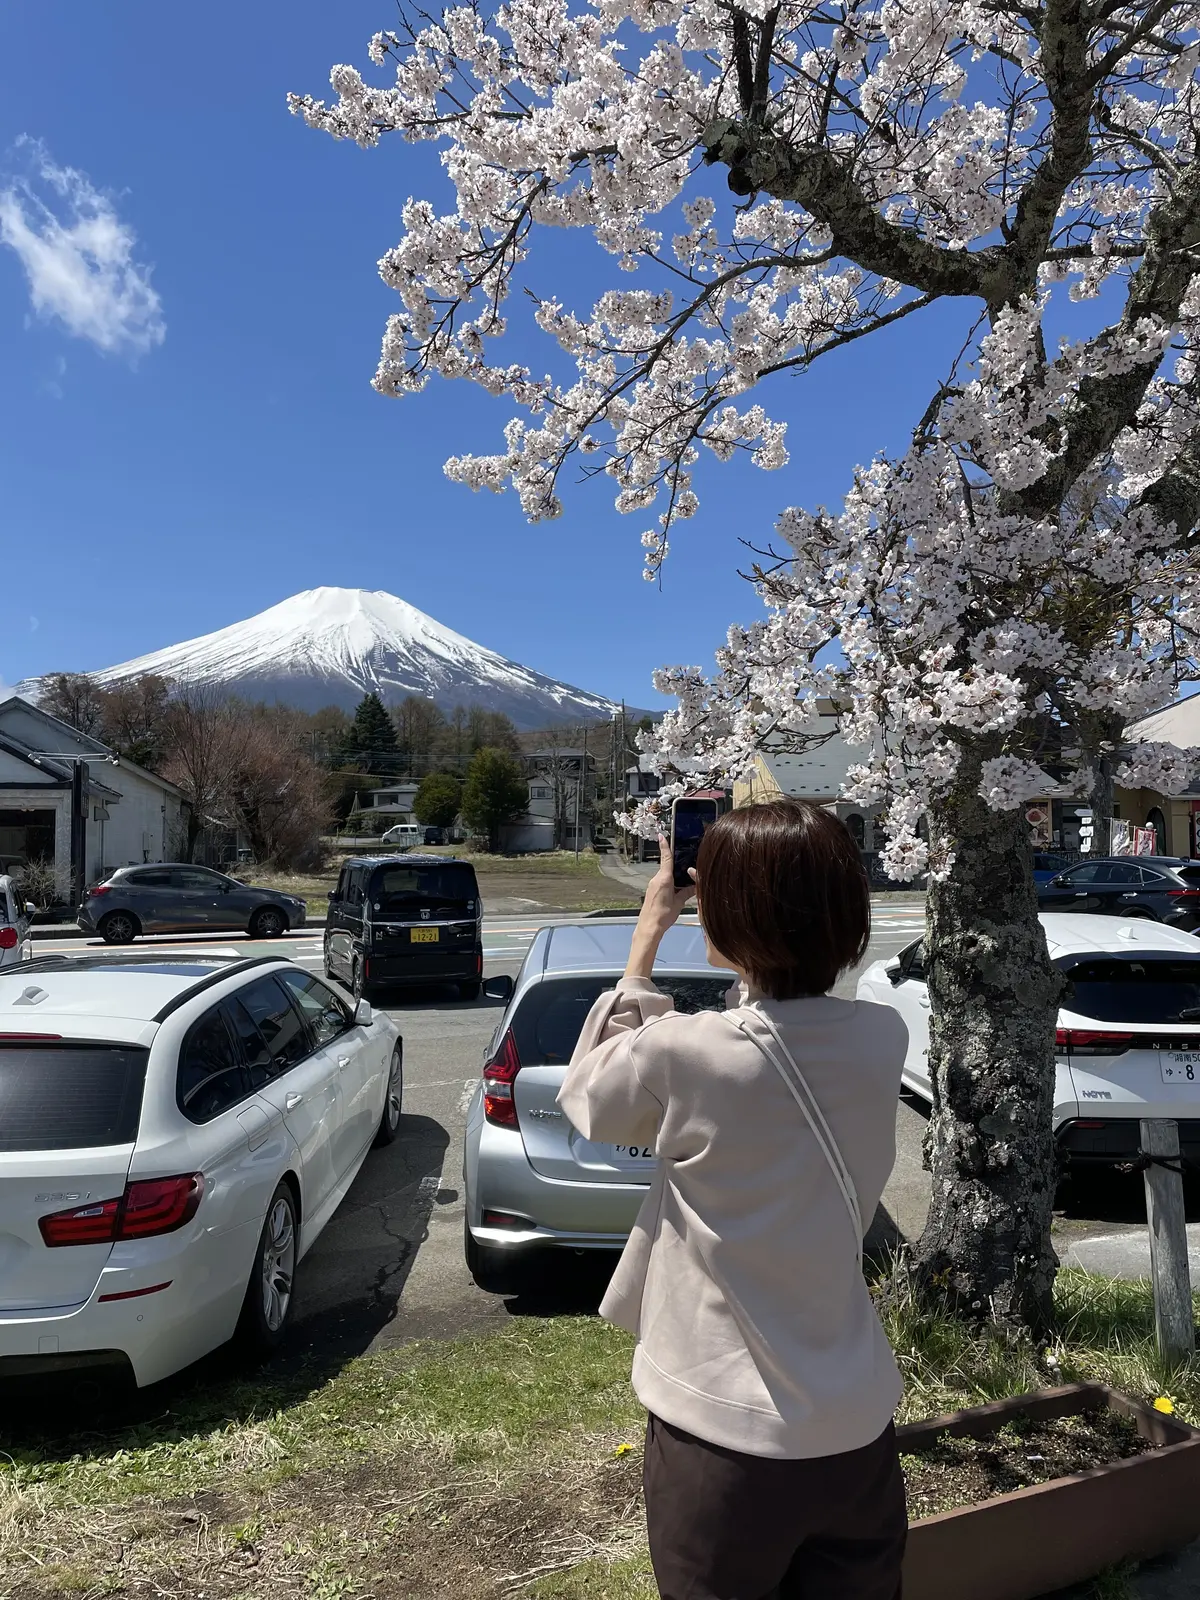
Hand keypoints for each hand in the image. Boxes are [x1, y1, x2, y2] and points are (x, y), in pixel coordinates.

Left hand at [625, 838, 693, 979]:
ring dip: (674, 876)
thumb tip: (697, 886)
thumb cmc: (663, 915)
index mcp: (664, 879)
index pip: (666, 858)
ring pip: (665, 875)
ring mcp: (653, 885)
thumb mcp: (679, 903)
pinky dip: (670, 883)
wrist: (649, 927)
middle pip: (667, 867)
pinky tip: (676, 890)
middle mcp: (657, 879)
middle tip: (686, 862)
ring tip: (684, 881)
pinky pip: (662, 882)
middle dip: (676, 864)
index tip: (662, 835)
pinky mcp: (651, 891)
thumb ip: (687, 892)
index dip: (665, 846)